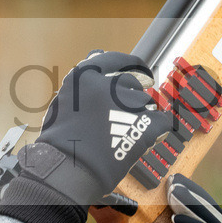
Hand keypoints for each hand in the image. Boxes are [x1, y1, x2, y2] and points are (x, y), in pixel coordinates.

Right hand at [0, 51, 170, 222]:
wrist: (67, 167)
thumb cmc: (60, 138)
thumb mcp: (64, 100)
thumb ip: (84, 79)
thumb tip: (96, 55)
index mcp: (86, 75)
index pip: (116, 60)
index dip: (131, 66)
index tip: (140, 73)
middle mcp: (108, 84)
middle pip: (132, 84)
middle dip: (130, 98)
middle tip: (122, 116)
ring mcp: (128, 104)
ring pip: (146, 103)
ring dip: (139, 115)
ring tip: (124, 133)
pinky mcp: (144, 125)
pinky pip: (161, 120)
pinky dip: (157, 128)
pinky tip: (147, 136)